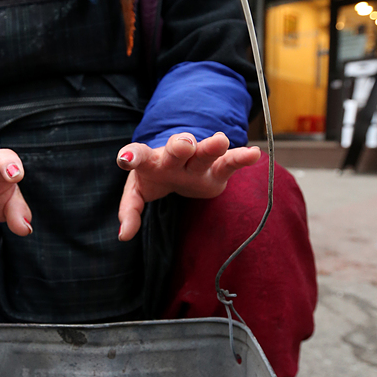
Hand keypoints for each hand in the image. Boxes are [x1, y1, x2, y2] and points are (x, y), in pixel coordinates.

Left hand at [116, 132, 261, 241]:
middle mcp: (175, 158)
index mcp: (152, 162)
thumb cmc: (156, 178)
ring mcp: (197, 161)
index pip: (140, 156)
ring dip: (211, 147)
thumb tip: (124, 235)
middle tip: (183, 145)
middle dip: (181, 145)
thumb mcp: (138, 193)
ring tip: (221, 141)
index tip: (125, 160)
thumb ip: (130, 210)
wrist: (179, 168)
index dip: (132, 156)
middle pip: (178, 149)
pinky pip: (230, 162)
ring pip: (205, 152)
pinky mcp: (218, 170)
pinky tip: (253, 153)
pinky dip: (241, 158)